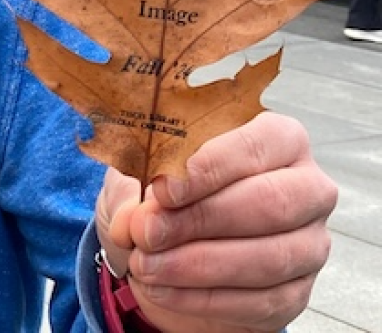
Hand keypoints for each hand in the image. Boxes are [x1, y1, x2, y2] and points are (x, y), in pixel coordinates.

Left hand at [95, 112, 336, 332]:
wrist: (173, 246)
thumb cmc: (167, 193)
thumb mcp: (141, 174)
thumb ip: (134, 187)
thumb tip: (131, 220)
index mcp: (278, 138)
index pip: (256, 145)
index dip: (210, 168)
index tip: (164, 189)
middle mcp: (307, 187)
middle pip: (270, 202)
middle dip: (201, 219)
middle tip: (146, 231)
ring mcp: (309, 243)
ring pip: (268, 257)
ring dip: (197, 264)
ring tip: (145, 264)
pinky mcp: (297, 292)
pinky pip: (260, 301)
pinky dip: (202, 298)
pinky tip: (161, 288)